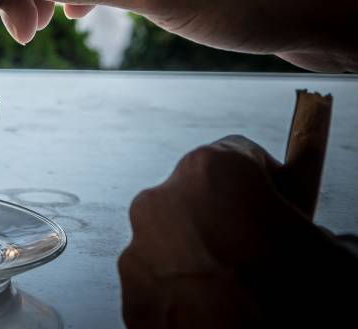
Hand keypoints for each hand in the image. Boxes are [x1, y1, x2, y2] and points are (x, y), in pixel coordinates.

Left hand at [119, 135, 357, 326]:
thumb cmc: (298, 305)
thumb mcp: (336, 259)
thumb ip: (321, 234)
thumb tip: (323, 242)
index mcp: (212, 173)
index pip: (241, 154)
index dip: (270, 181)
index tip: (283, 205)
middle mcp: (161, 202)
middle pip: (203, 199)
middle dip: (233, 224)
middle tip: (269, 260)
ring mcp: (138, 252)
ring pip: (178, 243)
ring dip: (207, 261)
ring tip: (245, 295)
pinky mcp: (131, 298)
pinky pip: (163, 286)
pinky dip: (187, 298)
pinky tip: (219, 317)